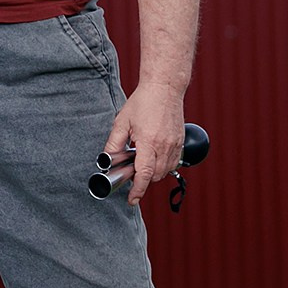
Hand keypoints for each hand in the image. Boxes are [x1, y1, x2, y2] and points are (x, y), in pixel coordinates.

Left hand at [100, 83, 185, 208]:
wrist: (165, 87)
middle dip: (144, 179)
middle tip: (132, 171)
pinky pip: (174, 162)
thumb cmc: (143, 101)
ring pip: (166, 171)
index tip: (132, 199)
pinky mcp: (181, 141)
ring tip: (143, 160)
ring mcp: (175, 144)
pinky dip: (164, 165)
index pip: (144, 173)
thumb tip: (107, 159)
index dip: (138, 190)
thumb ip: (114, 143)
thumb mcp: (122, 121)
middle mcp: (164, 145)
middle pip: (156, 176)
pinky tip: (155, 156)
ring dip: (154, 173)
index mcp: (148, 141)